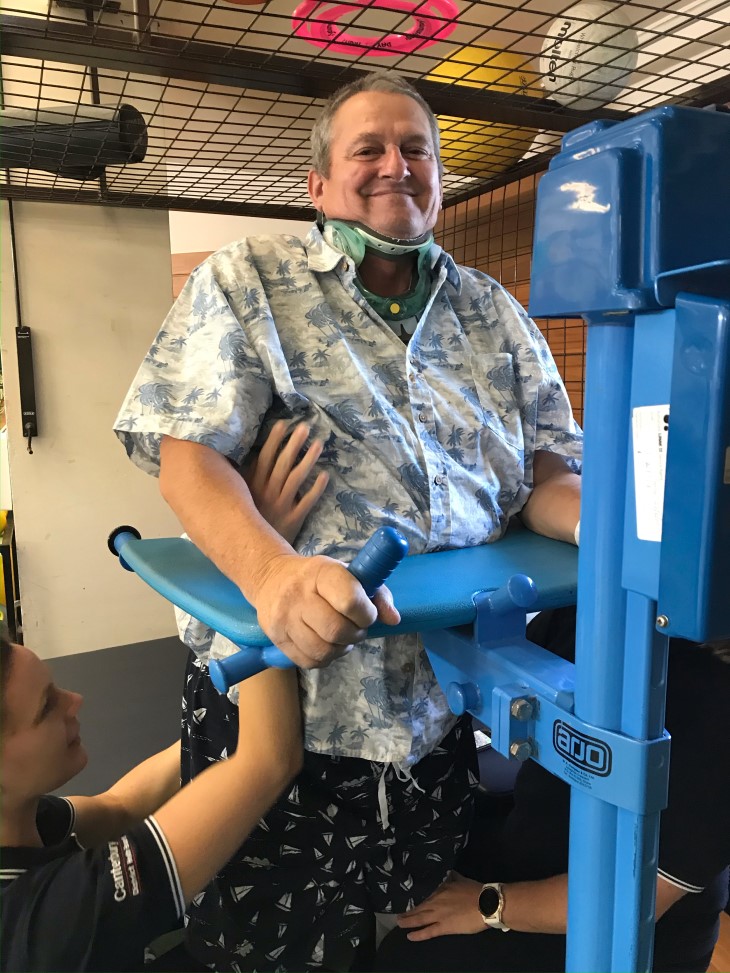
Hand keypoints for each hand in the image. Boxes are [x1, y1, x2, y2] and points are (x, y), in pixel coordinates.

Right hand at [244, 420, 328, 544]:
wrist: (253, 553)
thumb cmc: (248, 520)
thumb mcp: (240, 498)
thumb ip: (246, 479)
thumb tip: (250, 454)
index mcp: (252, 486)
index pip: (264, 458)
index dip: (273, 440)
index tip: (283, 424)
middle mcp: (267, 493)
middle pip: (281, 464)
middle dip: (293, 444)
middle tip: (305, 427)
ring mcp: (281, 506)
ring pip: (295, 479)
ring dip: (307, 461)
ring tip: (318, 445)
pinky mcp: (293, 520)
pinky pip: (306, 502)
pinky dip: (316, 490)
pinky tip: (325, 476)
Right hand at [252, 552, 399, 668]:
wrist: (271, 579)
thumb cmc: (318, 578)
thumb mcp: (347, 574)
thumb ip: (376, 593)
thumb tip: (393, 619)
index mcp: (321, 573)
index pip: (349, 600)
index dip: (366, 614)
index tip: (368, 614)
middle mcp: (298, 594)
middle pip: (337, 630)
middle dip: (356, 634)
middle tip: (357, 628)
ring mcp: (284, 618)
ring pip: (323, 651)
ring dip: (341, 648)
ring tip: (342, 637)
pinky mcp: (277, 639)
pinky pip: (309, 662)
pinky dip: (325, 658)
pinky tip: (326, 644)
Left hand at [397, 873, 484, 940]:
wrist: (486, 904)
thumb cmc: (476, 891)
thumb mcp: (461, 879)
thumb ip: (452, 877)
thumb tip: (448, 872)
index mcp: (441, 888)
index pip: (425, 894)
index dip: (415, 899)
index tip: (406, 900)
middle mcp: (436, 901)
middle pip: (419, 907)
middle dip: (407, 911)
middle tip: (397, 915)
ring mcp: (439, 914)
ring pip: (419, 918)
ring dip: (408, 921)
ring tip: (399, 923)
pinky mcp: (444, 927)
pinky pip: (428, 931)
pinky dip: (418, 934)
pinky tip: (409, 936)